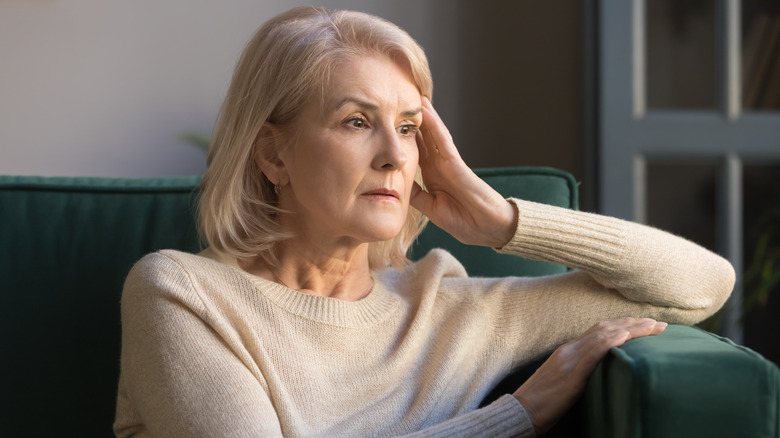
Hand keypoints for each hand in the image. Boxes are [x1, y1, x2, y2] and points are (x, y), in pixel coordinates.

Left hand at [410, 97, 516, 247]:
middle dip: (411, 121)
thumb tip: (398, 184)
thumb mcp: (432, 209)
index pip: (416, 152)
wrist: (489, 230)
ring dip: (423, 115)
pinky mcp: (458, 165)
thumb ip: (417, 196)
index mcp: (433, 176)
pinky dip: (434, 126)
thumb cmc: (465, 221)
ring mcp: (449, 163)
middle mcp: (440, 165)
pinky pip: (443, 142)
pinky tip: (426, 111)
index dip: (403, 138)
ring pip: (432, 134)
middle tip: (396, 100)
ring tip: (411, 95)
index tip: (388, 124)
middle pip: (423, 138)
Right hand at [513, 318, 667, 434]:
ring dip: (630, 329)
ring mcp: (569, 360)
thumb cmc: (542, 402)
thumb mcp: (564, 381)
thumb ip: (581, 371)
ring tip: (652, 326)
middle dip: (634, 323)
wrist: (521, 411)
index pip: (601, 330)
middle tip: (659, 323)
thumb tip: (601, 370)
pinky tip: (625, 337)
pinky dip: (609, 342)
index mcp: (568, 351)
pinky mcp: (570, 375)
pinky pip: (591, 354)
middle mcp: (570, 350)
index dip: (625, 325)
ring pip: (602, 336)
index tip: (647, 324)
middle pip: (605, 328)